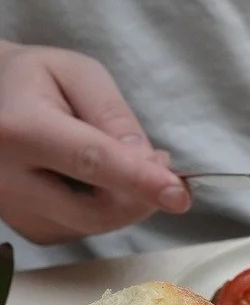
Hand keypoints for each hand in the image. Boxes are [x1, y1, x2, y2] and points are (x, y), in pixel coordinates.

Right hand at [0, 43, 188, 241]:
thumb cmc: (33, 81)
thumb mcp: (76, 74)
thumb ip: (113, 114)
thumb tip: (147, 162)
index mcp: (19, 130)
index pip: (90, 161)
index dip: (139, 180)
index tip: (177, 196)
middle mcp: (7, 179)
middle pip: (96, 210)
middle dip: (142, 196)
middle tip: (160, 164)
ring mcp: (13, 211)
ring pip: (94, 225)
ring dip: (125, 201)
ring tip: (123, 162)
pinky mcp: (27, 229)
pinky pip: (84, 230)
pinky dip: (105, 209)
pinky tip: (97, 182)